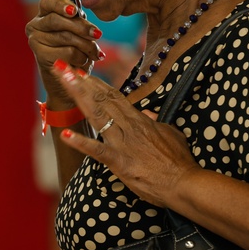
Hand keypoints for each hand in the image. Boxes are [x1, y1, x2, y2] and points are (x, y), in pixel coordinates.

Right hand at [25, 0, 103, 101]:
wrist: (67, 79)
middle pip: (57, 20)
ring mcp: (35, 41)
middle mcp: (34, 25)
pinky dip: (81, 57)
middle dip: (82, 27)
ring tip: (96, 52)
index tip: (75, 10)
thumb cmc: (73, 49)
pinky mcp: (40, 56)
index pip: (48, 1)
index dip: (61, 4)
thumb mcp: (78, 31)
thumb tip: (78, 3)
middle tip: (98, 34)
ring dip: (86, 45)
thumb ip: (77, 17)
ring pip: (66, 37)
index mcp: (43, 13)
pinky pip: (67, 52)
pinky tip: (84, 61)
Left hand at [50, 60, 199, 207]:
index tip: (81, 72)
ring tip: (64, 80)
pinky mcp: (119, 163)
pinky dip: (81, 143)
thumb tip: (149, 115)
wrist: (184, 183)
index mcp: (138, 119)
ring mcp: (122, 143)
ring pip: (96, 114)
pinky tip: (66, 136)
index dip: (95, 83)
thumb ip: (156, 123)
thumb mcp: (170, 133)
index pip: (113, 96)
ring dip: (78, 96)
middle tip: (64, 67)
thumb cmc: (179, 161)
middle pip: (101, 99)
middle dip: (81, 82)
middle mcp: (128, 127)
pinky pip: (97, 151)